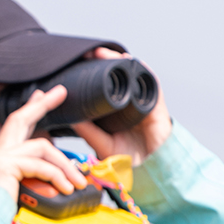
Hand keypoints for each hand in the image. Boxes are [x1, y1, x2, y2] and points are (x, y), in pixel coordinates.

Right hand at [0, 86, 88, 198]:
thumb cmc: (6, 218)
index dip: (31, 109)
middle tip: (60, 92)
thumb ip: (40, 182)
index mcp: (1, 159)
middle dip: (41, 104)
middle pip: (20, 118)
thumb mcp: (28, 194)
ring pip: (42, 146)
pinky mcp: (4, 165)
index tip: (42, 95)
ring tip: (78, 183)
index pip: (17, 127)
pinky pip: (40, 164)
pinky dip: (57, 177)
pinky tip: (66, 189)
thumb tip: (70, 183)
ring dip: (65, 165)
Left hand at [71, 47, 172, 165]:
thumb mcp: (101, 144)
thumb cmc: (127, 159)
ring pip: (130, 75)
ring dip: (117, 62)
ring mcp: (141, 102)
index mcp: (111, 111)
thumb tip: (68, 116)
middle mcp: (126, 103)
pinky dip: (141, 70)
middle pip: (114, 76)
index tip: (74, 65)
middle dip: (101, 62)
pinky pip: (150, 83)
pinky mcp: (155, 104)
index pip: (99, 87)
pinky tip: (129, 61)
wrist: (152, 169)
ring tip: (102, 53)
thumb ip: (87, 131)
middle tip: (86, 54)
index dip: (89, 74)